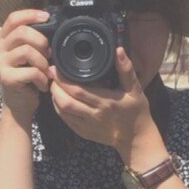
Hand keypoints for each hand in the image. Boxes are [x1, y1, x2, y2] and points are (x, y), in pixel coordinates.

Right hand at [0, 9, 50, 121]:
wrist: (19, 105)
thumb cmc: (28, 78)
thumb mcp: (30, 55)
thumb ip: (34, 40)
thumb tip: (52, 26)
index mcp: (4, 39)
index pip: (14, 18)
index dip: (31, 14)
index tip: (46, 17)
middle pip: (22, 32)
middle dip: (42, 42)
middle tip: (48, 55)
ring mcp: (1, 63)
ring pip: (27, 51)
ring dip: (43, 62)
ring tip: (45, 72)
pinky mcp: (7, 78)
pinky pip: (31, 71)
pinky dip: (42, 79)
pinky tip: (42, 85)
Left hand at [49, 46, 159, 163]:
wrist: (136, 138)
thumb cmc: (136, 112)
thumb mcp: (135, 89)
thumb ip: (126, 70)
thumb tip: (119, 50)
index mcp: (106, 102)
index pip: (78, 90)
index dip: (63, 79)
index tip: (56, 68)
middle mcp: (95, 115)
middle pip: (65, 101)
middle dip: (55, 87)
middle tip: (52, 74)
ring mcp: (87, 126)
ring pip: (63, 112)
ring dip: (54, 97)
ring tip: (54, 85)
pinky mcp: (83, 133)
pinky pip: (66, 120)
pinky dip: (58, 108)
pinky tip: (59, 99)